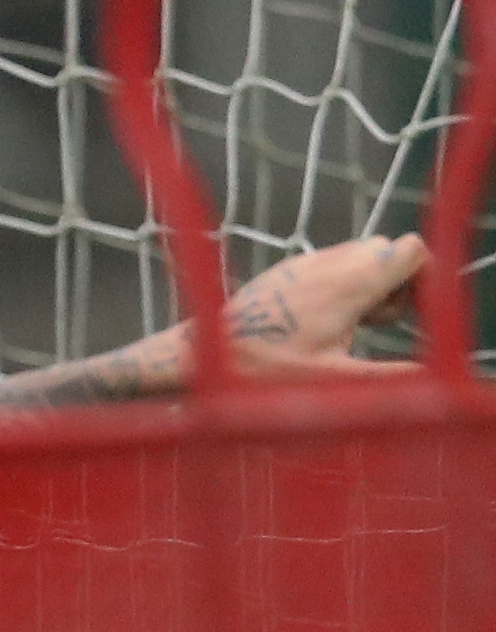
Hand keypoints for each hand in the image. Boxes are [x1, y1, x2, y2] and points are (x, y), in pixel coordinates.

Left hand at [193, 233, 426, 384]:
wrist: (203, 357)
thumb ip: (387, 377)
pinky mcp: (288, 270)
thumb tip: (429, 380)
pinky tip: (322, 321)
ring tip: (350, 325)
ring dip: (370, 284)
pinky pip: (332, 264)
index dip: (424, 276)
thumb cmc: (264, 373)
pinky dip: (342, 285)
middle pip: (389, 251)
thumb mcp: (333, 382)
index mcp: (352, 283)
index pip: (412, 249)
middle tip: (377, 322)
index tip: (411, 313)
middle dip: (398, 282)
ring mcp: (308, 262)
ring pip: (361, 256)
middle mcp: (333, 262)